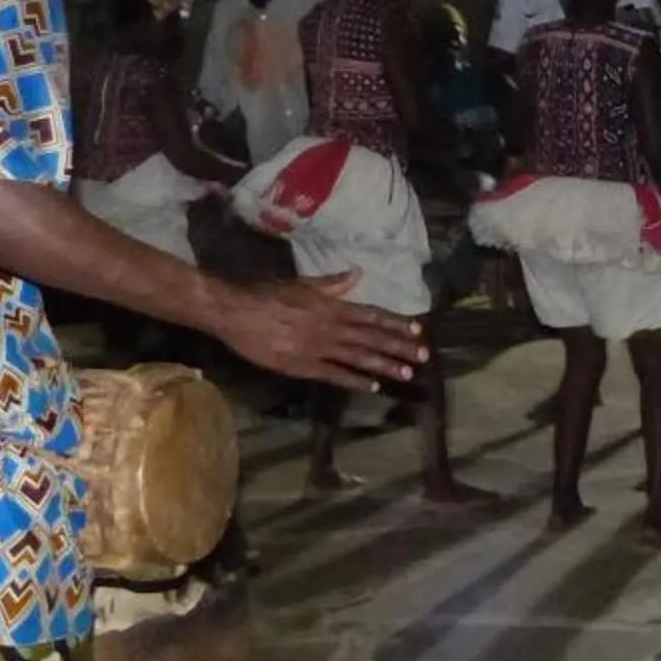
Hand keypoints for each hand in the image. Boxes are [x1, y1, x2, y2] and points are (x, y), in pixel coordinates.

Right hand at [206, 274, 423, 388]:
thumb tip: (356, 274)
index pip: (371, 315)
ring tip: (407, 373)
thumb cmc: (266, 293)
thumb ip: (331, 283)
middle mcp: (331, 327)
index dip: (395, 323)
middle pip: (372, 338)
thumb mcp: (301, 283)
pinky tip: (373, 386)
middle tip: (424, 356)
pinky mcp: (302, 366)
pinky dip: (355, 380)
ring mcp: (318, 348)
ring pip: (359, 357)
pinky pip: (334, 374)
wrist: (236, 311)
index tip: (417, 329)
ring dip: (384, 365)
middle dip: (399, 347)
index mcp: (331, 305)